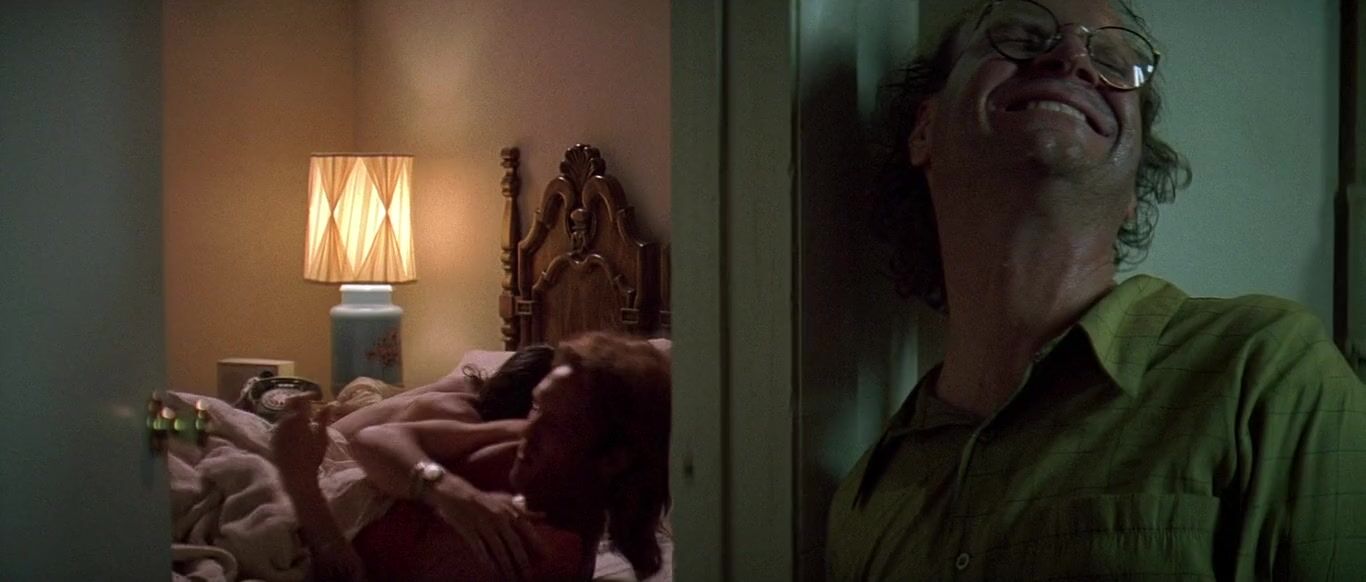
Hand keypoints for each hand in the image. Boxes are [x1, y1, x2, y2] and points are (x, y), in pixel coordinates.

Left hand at [271, 395, 331, 491]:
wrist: (295, 477)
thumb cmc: (312, 458)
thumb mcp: (321, 438)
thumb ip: (323, 419)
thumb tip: (329, 405)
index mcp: (298, 420)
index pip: (301, 398)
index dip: (310, 394)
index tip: (318, 395)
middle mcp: (284, 421)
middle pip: (290, 402)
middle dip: (300, 399)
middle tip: (311, 402)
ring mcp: (276, 429)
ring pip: (284, 412)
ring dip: (294, 410)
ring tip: (305, 415)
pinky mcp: (273, 438)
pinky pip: (280, 422)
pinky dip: (288, 420)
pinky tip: (296, 427)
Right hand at [424, 481, 545, 580]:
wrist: (456, 493)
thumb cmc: (484, 499)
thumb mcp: (506, 500)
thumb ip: (524, 510)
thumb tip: (543, 516)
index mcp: (509, 511)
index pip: (527, 530)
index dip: (537, 545)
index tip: (546, 558)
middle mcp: (499, 519)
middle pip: (514, 544)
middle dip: (522, 562)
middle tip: (528, 576)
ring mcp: (484, 525)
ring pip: (498, 550)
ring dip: (506, 566)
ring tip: (512, 579)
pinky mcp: (469, 531)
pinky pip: (480, 550)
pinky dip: (487, 561)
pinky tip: (493, 572)